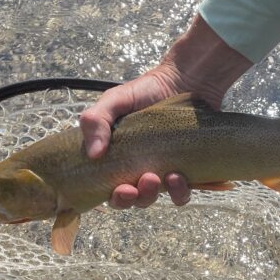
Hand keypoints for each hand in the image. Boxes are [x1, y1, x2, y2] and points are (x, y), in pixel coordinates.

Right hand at [78, 14, 252, 208]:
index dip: (114, 197)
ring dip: (156, 195)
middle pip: (133, 200)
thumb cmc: (147, 90)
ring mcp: (163, 171)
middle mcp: (139, 169)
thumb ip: (96, 120)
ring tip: (164, 176)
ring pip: (156, 199)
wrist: (186, 79)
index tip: (119, 189)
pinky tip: (180, 177)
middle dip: (135, 198)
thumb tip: (92, 154)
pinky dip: (180, 192)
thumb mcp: (115, 100)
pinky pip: (182, 194)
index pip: (109, 190)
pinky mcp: (187, 170)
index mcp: (118, 159)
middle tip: (142, 181)